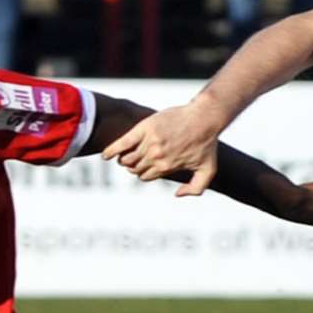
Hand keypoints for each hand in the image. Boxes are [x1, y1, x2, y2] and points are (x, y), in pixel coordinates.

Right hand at [102, 100, 227, 195]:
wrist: (204, 118)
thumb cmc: (207, 144)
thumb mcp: (207, 171)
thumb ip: (196, 188)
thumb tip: (176, 194)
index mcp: (166, 168)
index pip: (145, 177)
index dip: (143, 173)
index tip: (144, 168)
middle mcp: (156, 157)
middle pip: (134, 168)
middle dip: (133, 167)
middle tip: (134, 160)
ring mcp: (149, 142)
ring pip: (128, 158)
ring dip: (124, 159)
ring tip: (124, 155)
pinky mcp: (144, 128)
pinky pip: (122, 142)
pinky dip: (112, 150)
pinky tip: (105, 155)